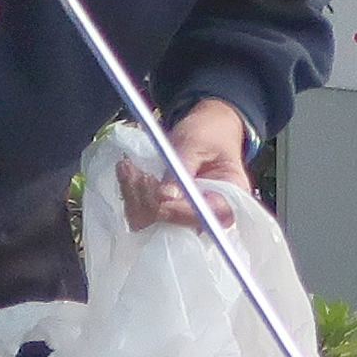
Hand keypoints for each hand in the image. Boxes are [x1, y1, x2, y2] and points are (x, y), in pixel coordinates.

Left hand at [121, 100, 250, 231]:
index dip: (181, 212)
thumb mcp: (195, 142)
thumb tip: (165, 196)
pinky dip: (130, 193)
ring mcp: (184, 218)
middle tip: (134, 170)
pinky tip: (127, 172)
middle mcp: (208, 216)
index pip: (208, 218)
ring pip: (152, 222)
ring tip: (128, 167)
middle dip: (150, 200)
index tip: (160, 193)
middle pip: (176, 225)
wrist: (205, 131)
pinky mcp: (164, 214)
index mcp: (229, 199)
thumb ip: (183, 167)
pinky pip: (140, 213)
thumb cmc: (207, 134)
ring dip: (135, 195)